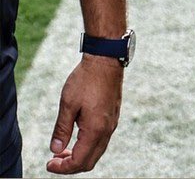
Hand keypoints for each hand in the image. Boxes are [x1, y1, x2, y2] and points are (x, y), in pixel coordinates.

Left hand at [47, 56, 122, 173]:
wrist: (106, 58)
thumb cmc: (87, 78)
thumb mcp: (68, 103)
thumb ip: (62, 129)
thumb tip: (55, 150)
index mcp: (96, 129)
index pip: (79, 161)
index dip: (62, 168)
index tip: (49, 163)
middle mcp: (107, 129)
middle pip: (90, 161)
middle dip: (71, 166)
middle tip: (55, 160)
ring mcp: (112, 122)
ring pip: (97, 151)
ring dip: (80, 156)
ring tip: (63, 150)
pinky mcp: (113, 115)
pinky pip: (102, 140)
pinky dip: (88, 146)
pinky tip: (76, 136)